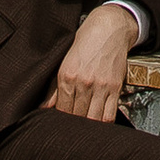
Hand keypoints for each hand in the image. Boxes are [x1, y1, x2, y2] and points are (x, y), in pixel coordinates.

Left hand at [42, 3, 136, 123]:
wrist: (109, 28)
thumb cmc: (84, 43)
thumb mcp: (64, 61)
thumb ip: (54, 87)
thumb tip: (44, 108)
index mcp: (67, 76)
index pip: (62, 110)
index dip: (61, 120)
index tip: (61, 125)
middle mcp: (83, 82)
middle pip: (77, 116)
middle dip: (74, 125)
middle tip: (72, 131)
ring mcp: (100, 86)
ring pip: (93, 119)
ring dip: (88, 126)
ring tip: (84, 130)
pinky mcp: (115, 87)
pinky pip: (109, 114)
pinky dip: (103, 123)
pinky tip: (98, 125)